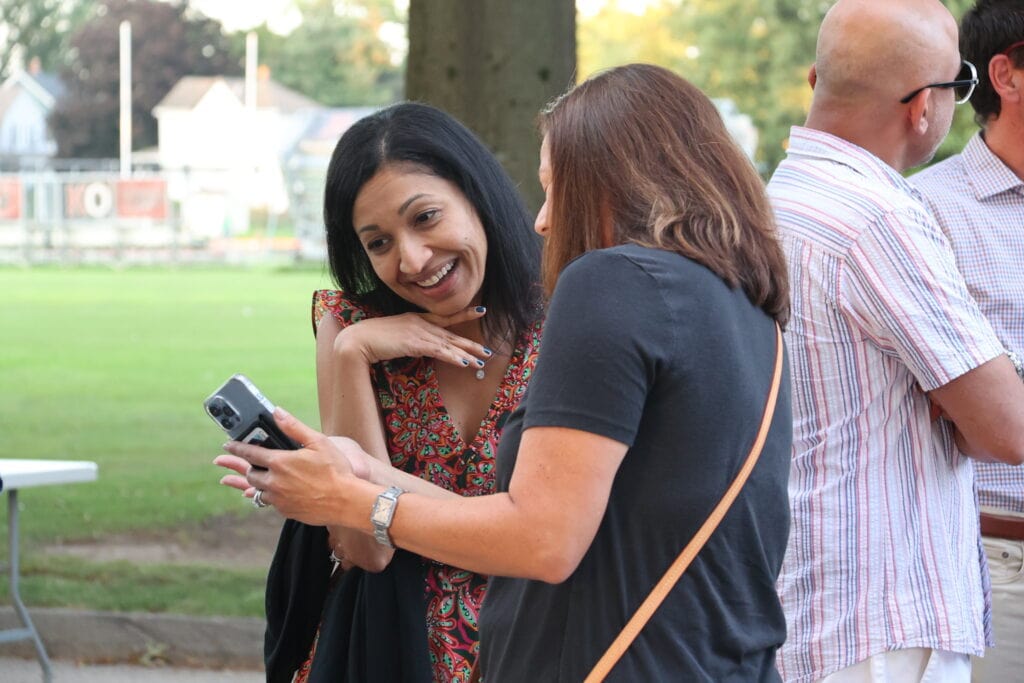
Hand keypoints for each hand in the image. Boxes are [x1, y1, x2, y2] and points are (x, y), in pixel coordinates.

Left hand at [214, 431, 372, 497]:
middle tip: (253, 462)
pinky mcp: (286, 511)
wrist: (346, 501)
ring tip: (267, 477)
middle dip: (249, 467)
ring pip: (259, 490)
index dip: (237, 448)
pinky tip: (282, 491)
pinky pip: (271, 502)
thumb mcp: (318, 442)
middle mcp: (274, 482)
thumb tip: (277, 412)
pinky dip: (272, 495)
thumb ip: (294, 427)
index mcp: (280, 462)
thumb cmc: (336, 470)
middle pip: (251, 474)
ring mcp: (279, 499)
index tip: (227, 445)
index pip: (249, 453)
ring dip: (260, 482)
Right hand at [336, 307, 492, 370]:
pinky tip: (465, 363)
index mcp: (416, 319)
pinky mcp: (415, 344)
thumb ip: (408, 338)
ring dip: (466, 355)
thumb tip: (417, 345)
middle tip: (487, 351)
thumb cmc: (371, 339)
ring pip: (448, 345)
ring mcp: (418, 333)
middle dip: (470, 345)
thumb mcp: (394, 336)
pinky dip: (453, 357)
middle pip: (451, 335)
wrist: (358, 339)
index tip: (480, 311)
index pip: (444, 317)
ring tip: (482, 362)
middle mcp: (420, 323)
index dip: (464, 314)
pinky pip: (439, 351)